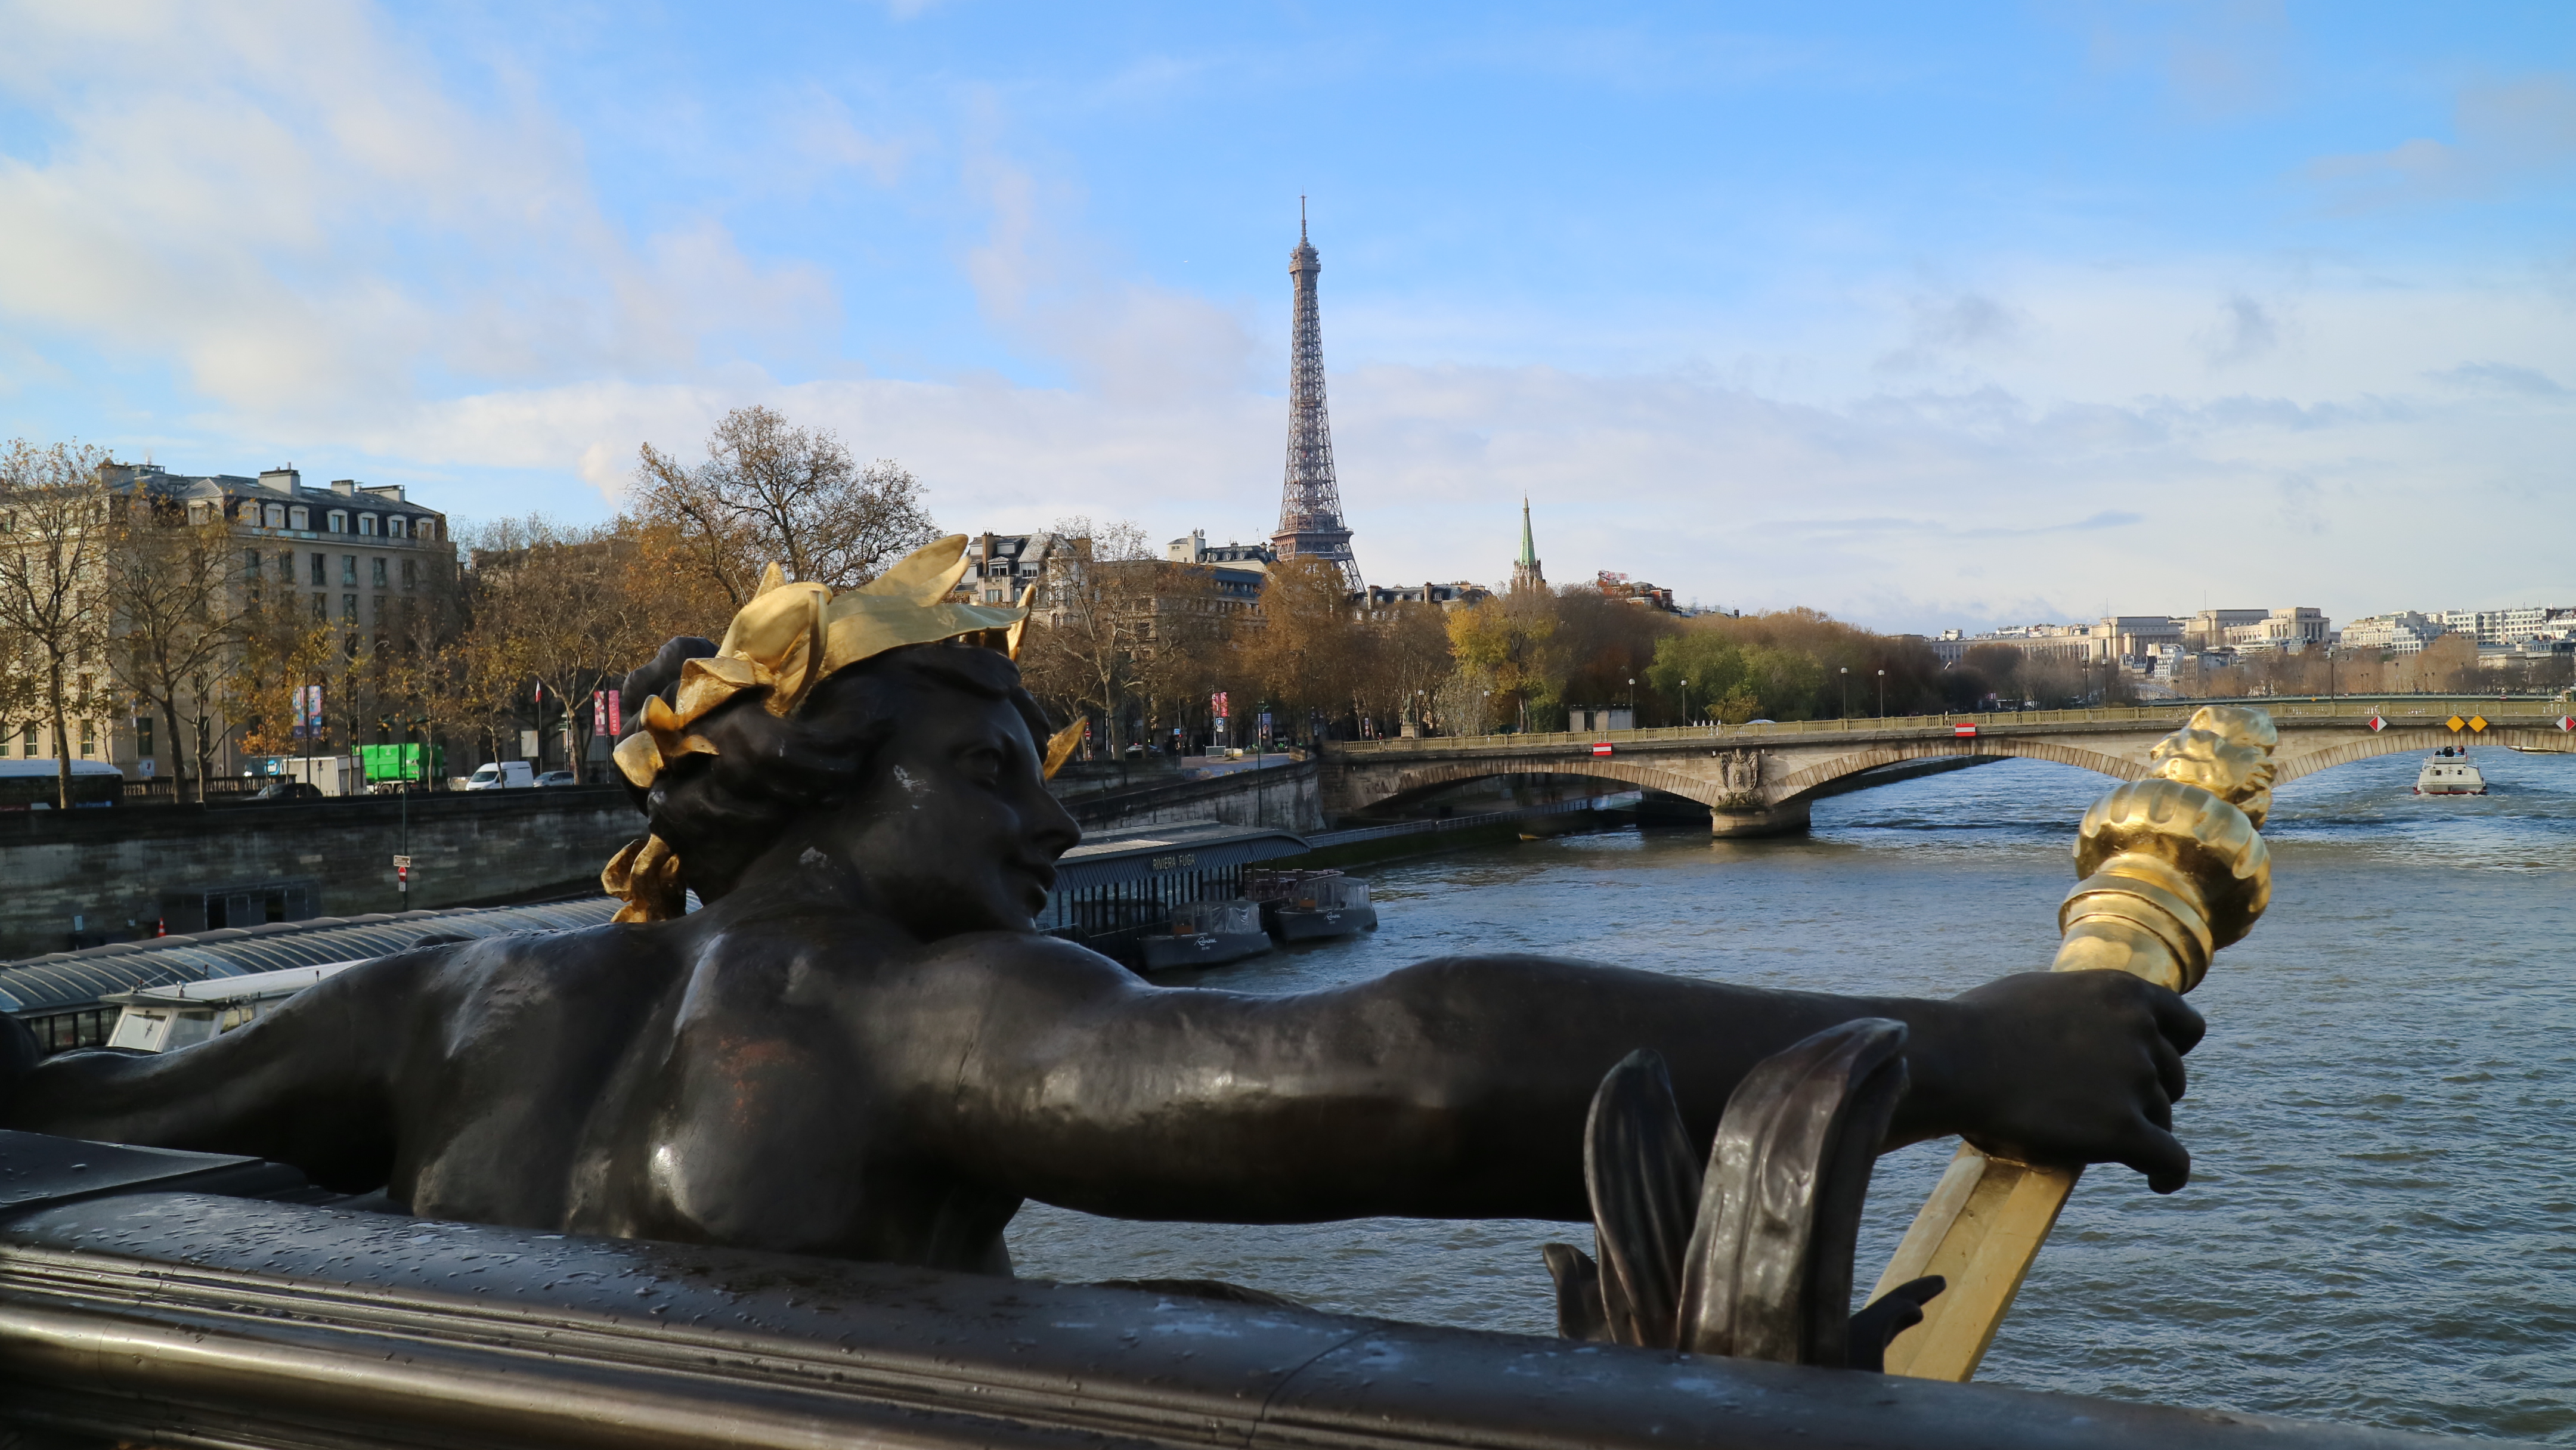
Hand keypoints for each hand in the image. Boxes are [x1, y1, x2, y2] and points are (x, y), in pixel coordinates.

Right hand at [1931, 970, 2203, 1192]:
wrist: (1954, 1060)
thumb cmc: (1978, 1025)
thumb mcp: (2042, 993)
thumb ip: (2081, 1007)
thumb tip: (2084, 1023)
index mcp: (2123, 992)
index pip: (2186, 1027)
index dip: (2173, 1051)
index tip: (2156, 1069)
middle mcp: (2139, 1032)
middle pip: (2172, 1077)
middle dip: (2147, 1093)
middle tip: (2107, 1108)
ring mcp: (2134, 1080)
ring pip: (2163, 1118)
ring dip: (2141, 1130)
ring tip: (2103, 1141)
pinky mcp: (2123, 1129)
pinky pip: (2170, 1160)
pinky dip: (2169, 1173)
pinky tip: (2158, 1183)